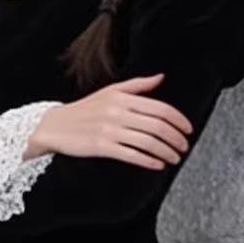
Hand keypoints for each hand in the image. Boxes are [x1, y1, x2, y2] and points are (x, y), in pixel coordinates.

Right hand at [28, 73, 191, 167]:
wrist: (55, 125)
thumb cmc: (85, 109)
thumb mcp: (110, 91)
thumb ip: (137, 85)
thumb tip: (161, 77)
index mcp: (123, 98)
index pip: (160, 108)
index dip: (179, 120)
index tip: (188, 129)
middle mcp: (118, 112)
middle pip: (157, 126)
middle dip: (176, 138)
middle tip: (184, 146)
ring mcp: (110, 130)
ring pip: (147, 142)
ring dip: (166, 151)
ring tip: (175, 158)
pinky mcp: (102, 147)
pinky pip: (131, 155)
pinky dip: (148, 161)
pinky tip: (158, 164)